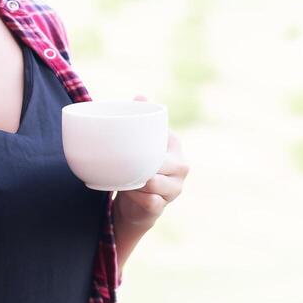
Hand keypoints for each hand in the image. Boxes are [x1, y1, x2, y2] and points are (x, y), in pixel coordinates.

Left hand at [114, 94, 188, 230]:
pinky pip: (149, 200)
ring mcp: (174, 189)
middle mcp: (180, 167)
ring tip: (122, 178)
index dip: (144, 142)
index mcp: (175, 147)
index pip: (164, 139)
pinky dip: (135, 196)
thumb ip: (140, 120)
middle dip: (140, 163)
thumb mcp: (141, 144)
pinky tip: (126, 192)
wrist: (134, 205)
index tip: (128, 144)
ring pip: (154, 183)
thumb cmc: (138, 168)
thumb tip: (140, 96)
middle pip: (161, 162)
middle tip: (121, 161)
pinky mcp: (162, 207)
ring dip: (135, 180)